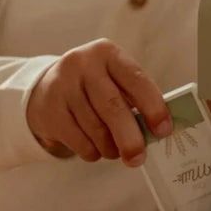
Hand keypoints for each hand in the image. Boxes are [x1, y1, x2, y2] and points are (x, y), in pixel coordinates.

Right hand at [26, 39, 171, 165]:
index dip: (153, 107)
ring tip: (115, 151)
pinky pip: (78, 141)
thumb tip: (157, 131)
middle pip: (112, 106)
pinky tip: (94, 147)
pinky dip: (92, 151)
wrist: (46, 88)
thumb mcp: (114, 80)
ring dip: (110, 148)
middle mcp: (83, 64)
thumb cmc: (94, 87)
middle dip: (130, 138)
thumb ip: (135, 99)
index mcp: (108, 53)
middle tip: (138, 158)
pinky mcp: (49, 109)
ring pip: (95, 128)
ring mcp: (62, 85)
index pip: (136, 80)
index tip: (163, 130)